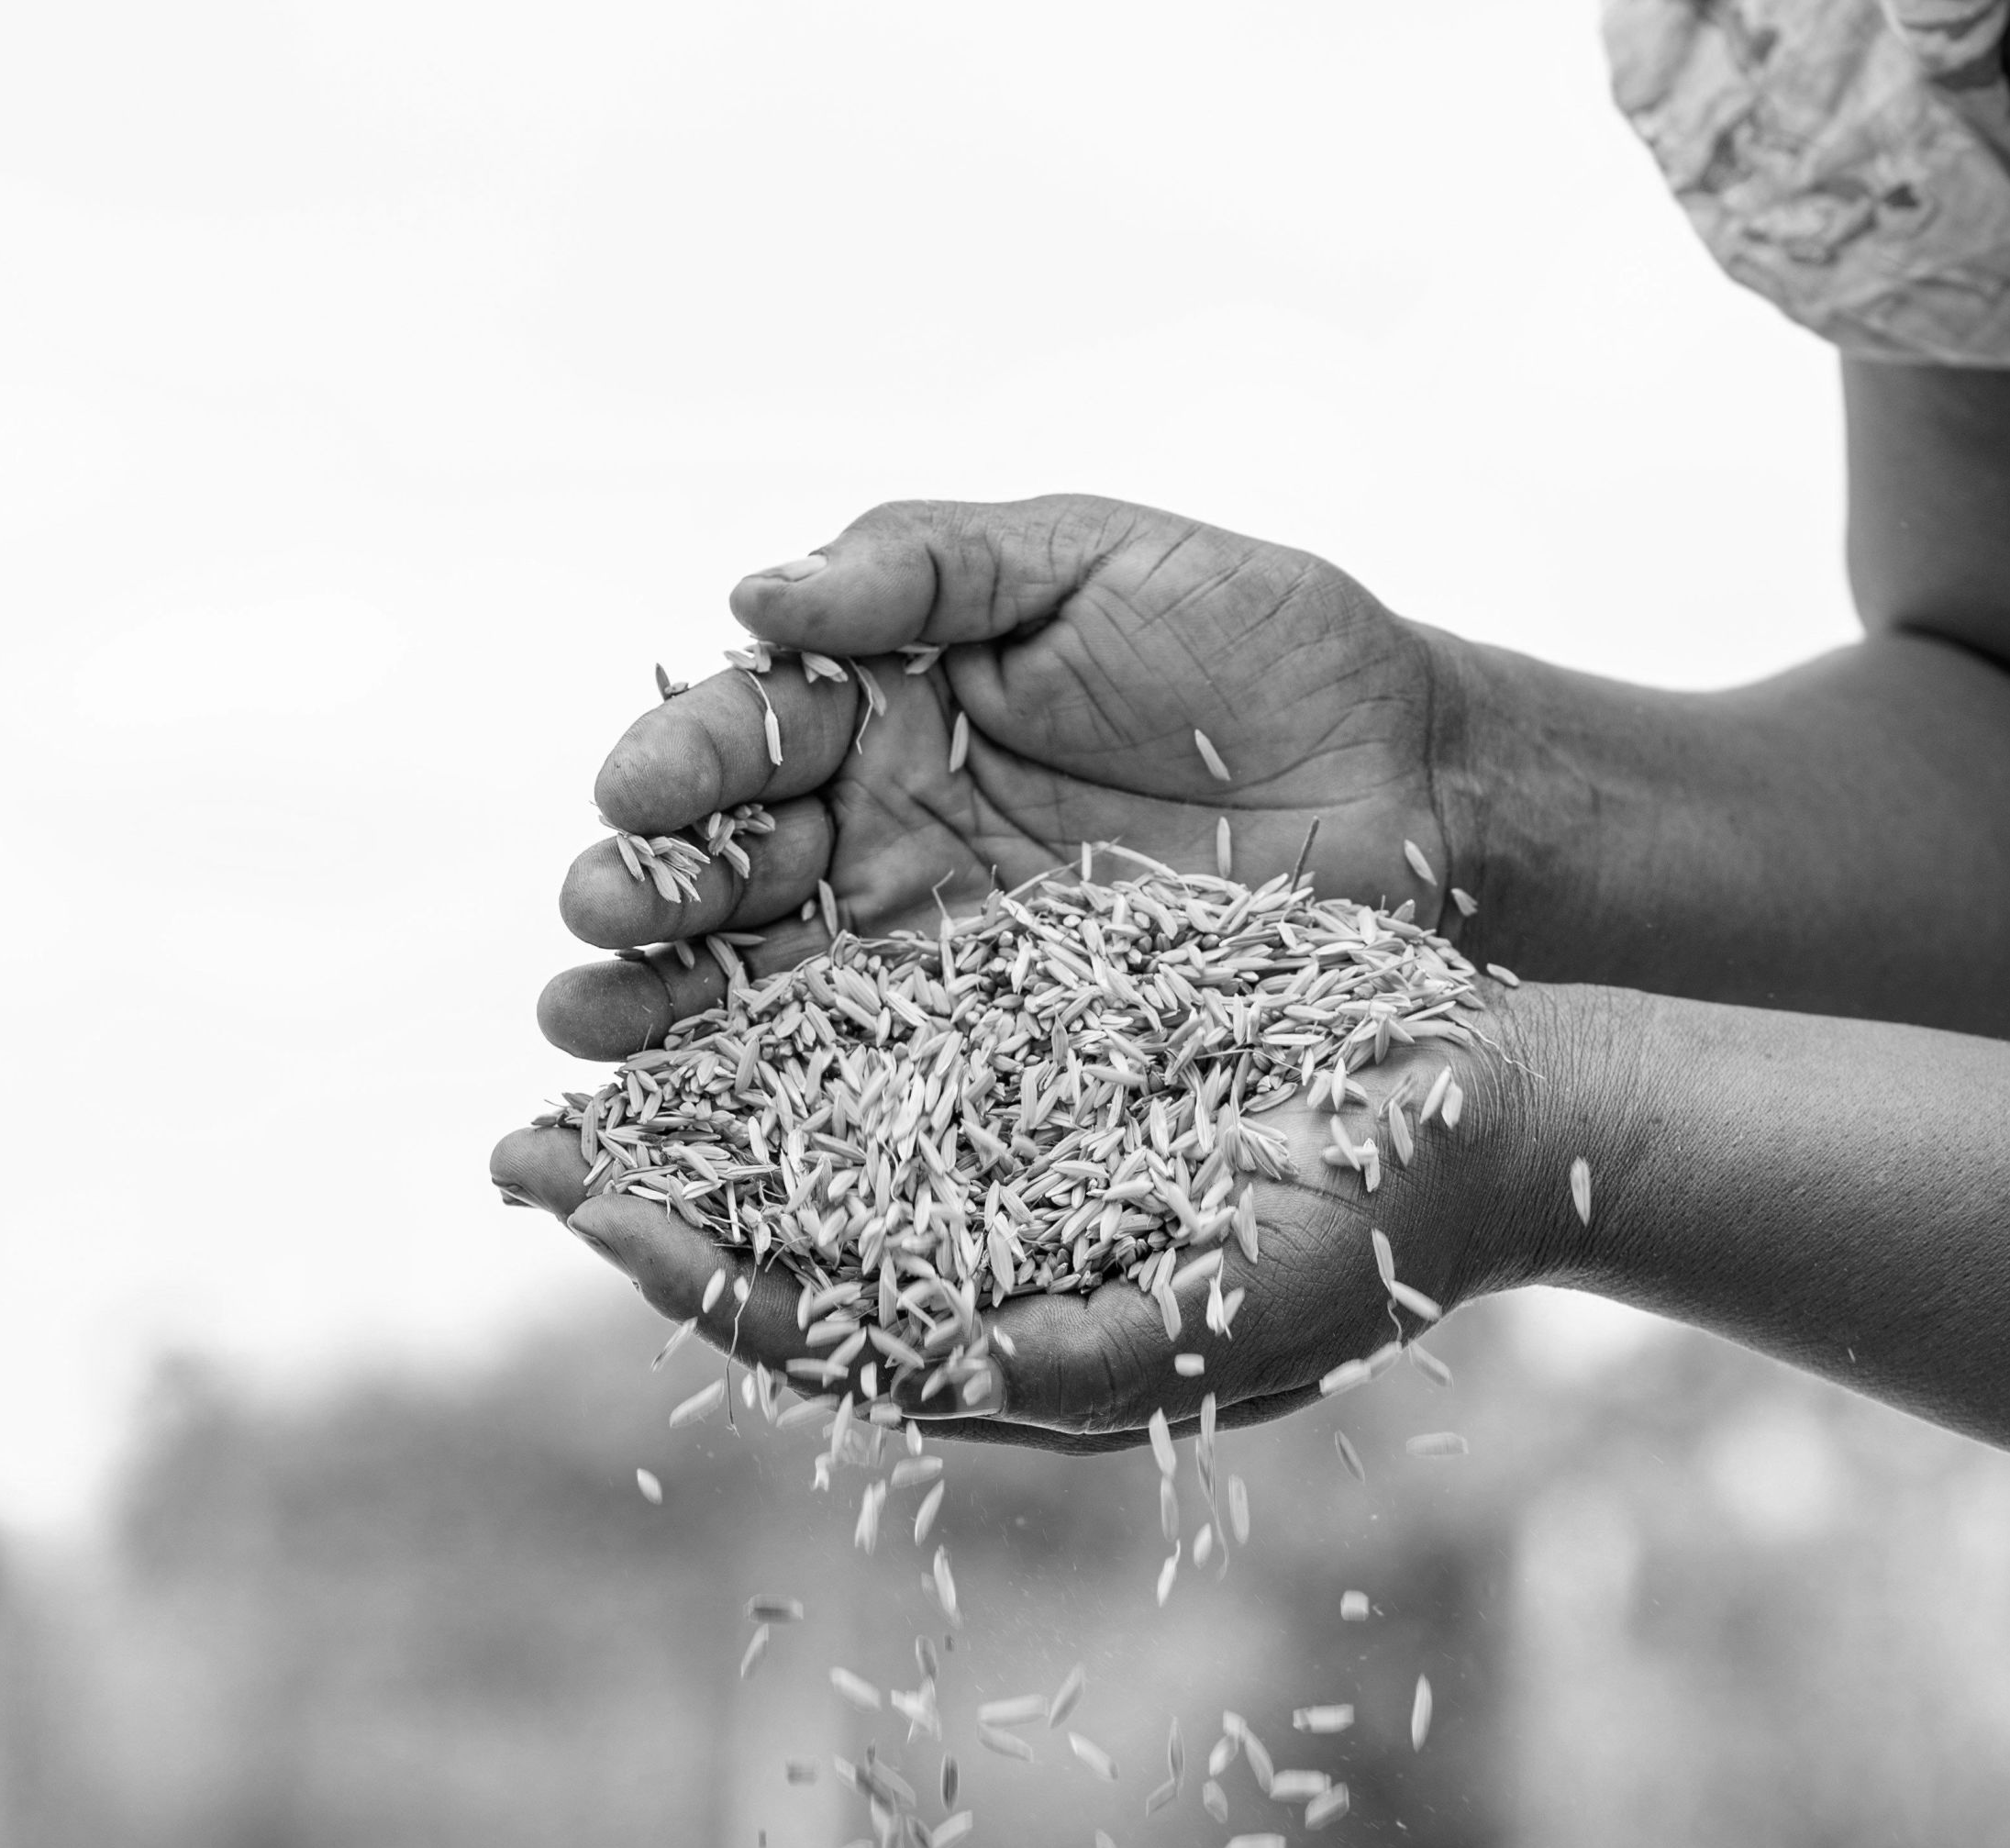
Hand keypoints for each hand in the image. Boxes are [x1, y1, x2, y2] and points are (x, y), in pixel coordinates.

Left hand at [492, 999, 1553, 1452]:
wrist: (1485, 1111)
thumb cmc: (1379, 1229)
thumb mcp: (1242, 1301)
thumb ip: (1088, 1350)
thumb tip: (946, 1372)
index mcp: (1006, 1337)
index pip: (814, 1324)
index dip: (700, 1275)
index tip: (597, 1215)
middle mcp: (979, 1250)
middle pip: (777, 1233)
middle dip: (652, 1192)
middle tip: (523, 1148)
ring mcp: (999, 1147)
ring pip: (811, 1126)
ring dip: (699, 1082)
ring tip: (593, 1021)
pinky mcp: (1032, 1041)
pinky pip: (883, 1023)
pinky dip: (793, 992)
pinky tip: (723, 928)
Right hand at [533, 494, 1465, 1059]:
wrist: (1420, 783)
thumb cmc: (1266, 645)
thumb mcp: (1096, 560)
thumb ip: (927, 565)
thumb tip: (753, 594)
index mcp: (886, 700)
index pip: (752, 729)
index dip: (688, 759)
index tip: (639, 789)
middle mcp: (881, 829)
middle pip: (728, 866)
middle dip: (644, 889)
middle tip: (595, 912)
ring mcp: (929, 950)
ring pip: (763, 983)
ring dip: (663, 1005)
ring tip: (589, 1026)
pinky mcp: (995, 1050)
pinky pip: (870, 1080)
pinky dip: (775, 1103)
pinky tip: (694, 1126)